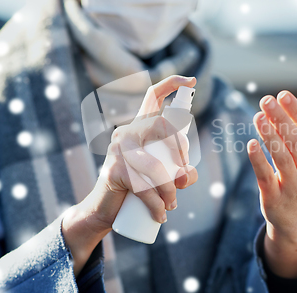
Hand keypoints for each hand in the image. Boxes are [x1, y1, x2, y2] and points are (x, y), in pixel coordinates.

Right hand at [62, 75, 198, 274]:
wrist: (105, 209)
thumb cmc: (137, 189)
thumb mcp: (164, 177)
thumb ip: (181, 172)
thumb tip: (188, 174)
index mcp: (140, 127)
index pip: (153, 96)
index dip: (172, 84)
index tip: (190, 81)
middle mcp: (128, 131)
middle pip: (164, 126)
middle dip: (182, 152)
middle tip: (183, 180)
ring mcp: (119, 148)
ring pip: (157, 166)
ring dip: (169, 191)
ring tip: (172, 206)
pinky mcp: (114, 169)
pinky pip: (143, 186)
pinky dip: (156, 204)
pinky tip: (160, 215)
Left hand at [247, 90, 296, 277]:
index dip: (296, 112)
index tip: (282, 94)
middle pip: (296, 142)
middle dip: (281, 119)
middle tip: (265, 100)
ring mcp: (293, 184)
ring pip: (282, 157)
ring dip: (270, 136)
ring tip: (257, 116)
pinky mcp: (274, 196)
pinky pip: (266, 176)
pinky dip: (258, 160)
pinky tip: (250, 143)